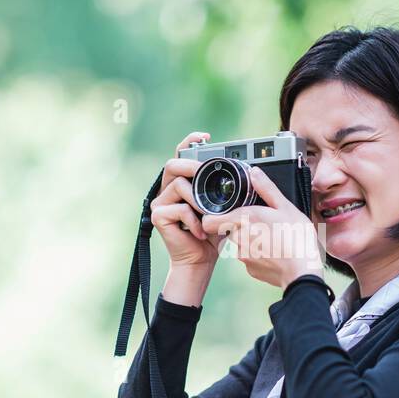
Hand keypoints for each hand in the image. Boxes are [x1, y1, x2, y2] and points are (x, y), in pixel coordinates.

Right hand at [150, 132, 226, 269]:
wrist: (201, 260)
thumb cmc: (211, 234)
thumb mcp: (221, 207)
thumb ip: (221, 190)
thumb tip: (241, 171)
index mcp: (182, 183)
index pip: (181, 156)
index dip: (190, 142)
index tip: (206, 136)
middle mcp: (167, 190)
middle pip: (172, 165)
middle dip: (192, 167)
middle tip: (205, 176)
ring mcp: (160, 203)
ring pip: (178, 185)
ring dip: (197, 200)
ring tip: (207, 216)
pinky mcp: (158, 216)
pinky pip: (179, 208)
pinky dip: (194, 220)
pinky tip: (200, 232)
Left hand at [201, 166, 321, 288]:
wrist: (303, 273)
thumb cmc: (297, 239)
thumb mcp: (286, 207)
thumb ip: (266, 189)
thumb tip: (254, 173)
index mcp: (243, 219)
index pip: (209, 221)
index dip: (214, 217)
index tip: (226, 214)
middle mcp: (238, 239)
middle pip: (226, 231)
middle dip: (239, 227)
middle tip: (261, 224)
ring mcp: (243, 256)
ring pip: (238, 245)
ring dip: (249, 241)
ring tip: (271, 238)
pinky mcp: (250, 270)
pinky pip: (249, 258)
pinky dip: (258, 255)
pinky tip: (273, 252)